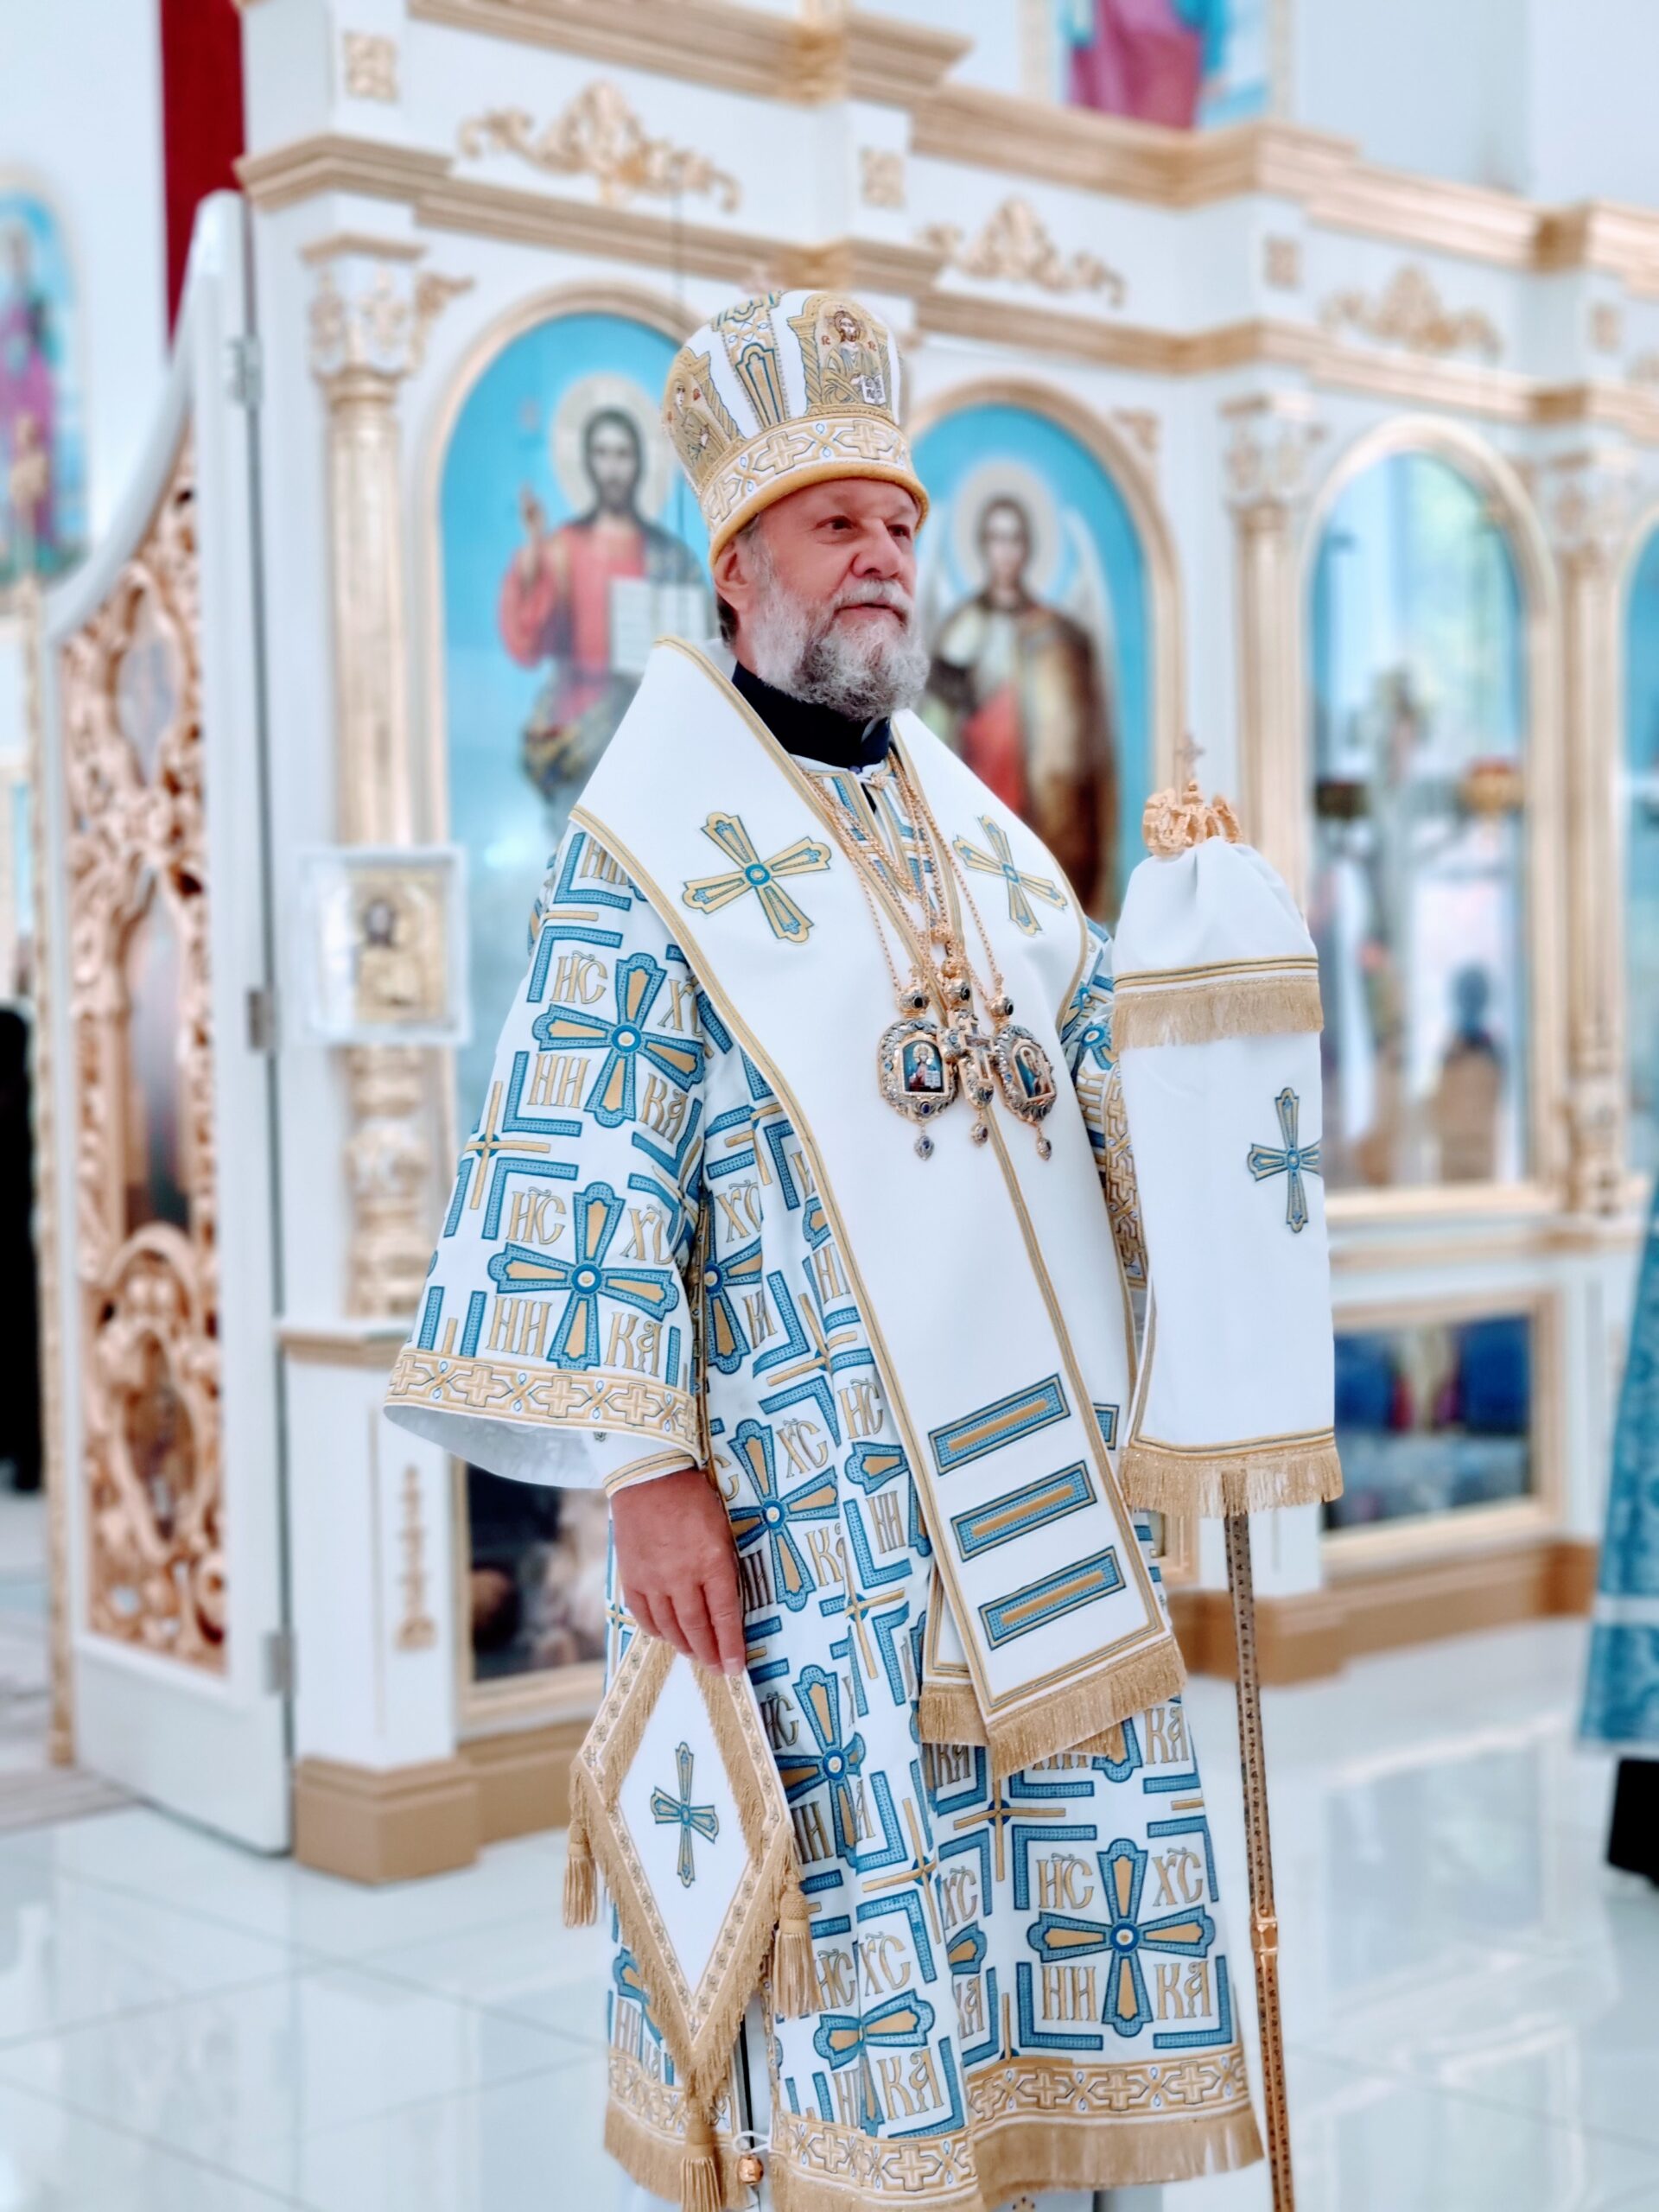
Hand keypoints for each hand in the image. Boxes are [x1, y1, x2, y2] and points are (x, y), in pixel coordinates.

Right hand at [610, 1466, 745, 1675]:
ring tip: (694, 1654)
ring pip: (670, 1626)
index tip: (735, 1667)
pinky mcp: (632, 1577)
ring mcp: (653, 1579)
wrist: (650, 1478)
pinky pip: (643, 1615)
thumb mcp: (723, 1529)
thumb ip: (724, 1566)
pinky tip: (665, 1635)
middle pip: (697, 1627)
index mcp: (711, 1563)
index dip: (731, 1646)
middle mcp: (682, 1577)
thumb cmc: (694, 1498)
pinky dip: (656, 1630)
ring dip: (684, 1645)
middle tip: (715, 1668)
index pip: (725, 1616)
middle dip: (709, 1653)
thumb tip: (726, 1602)